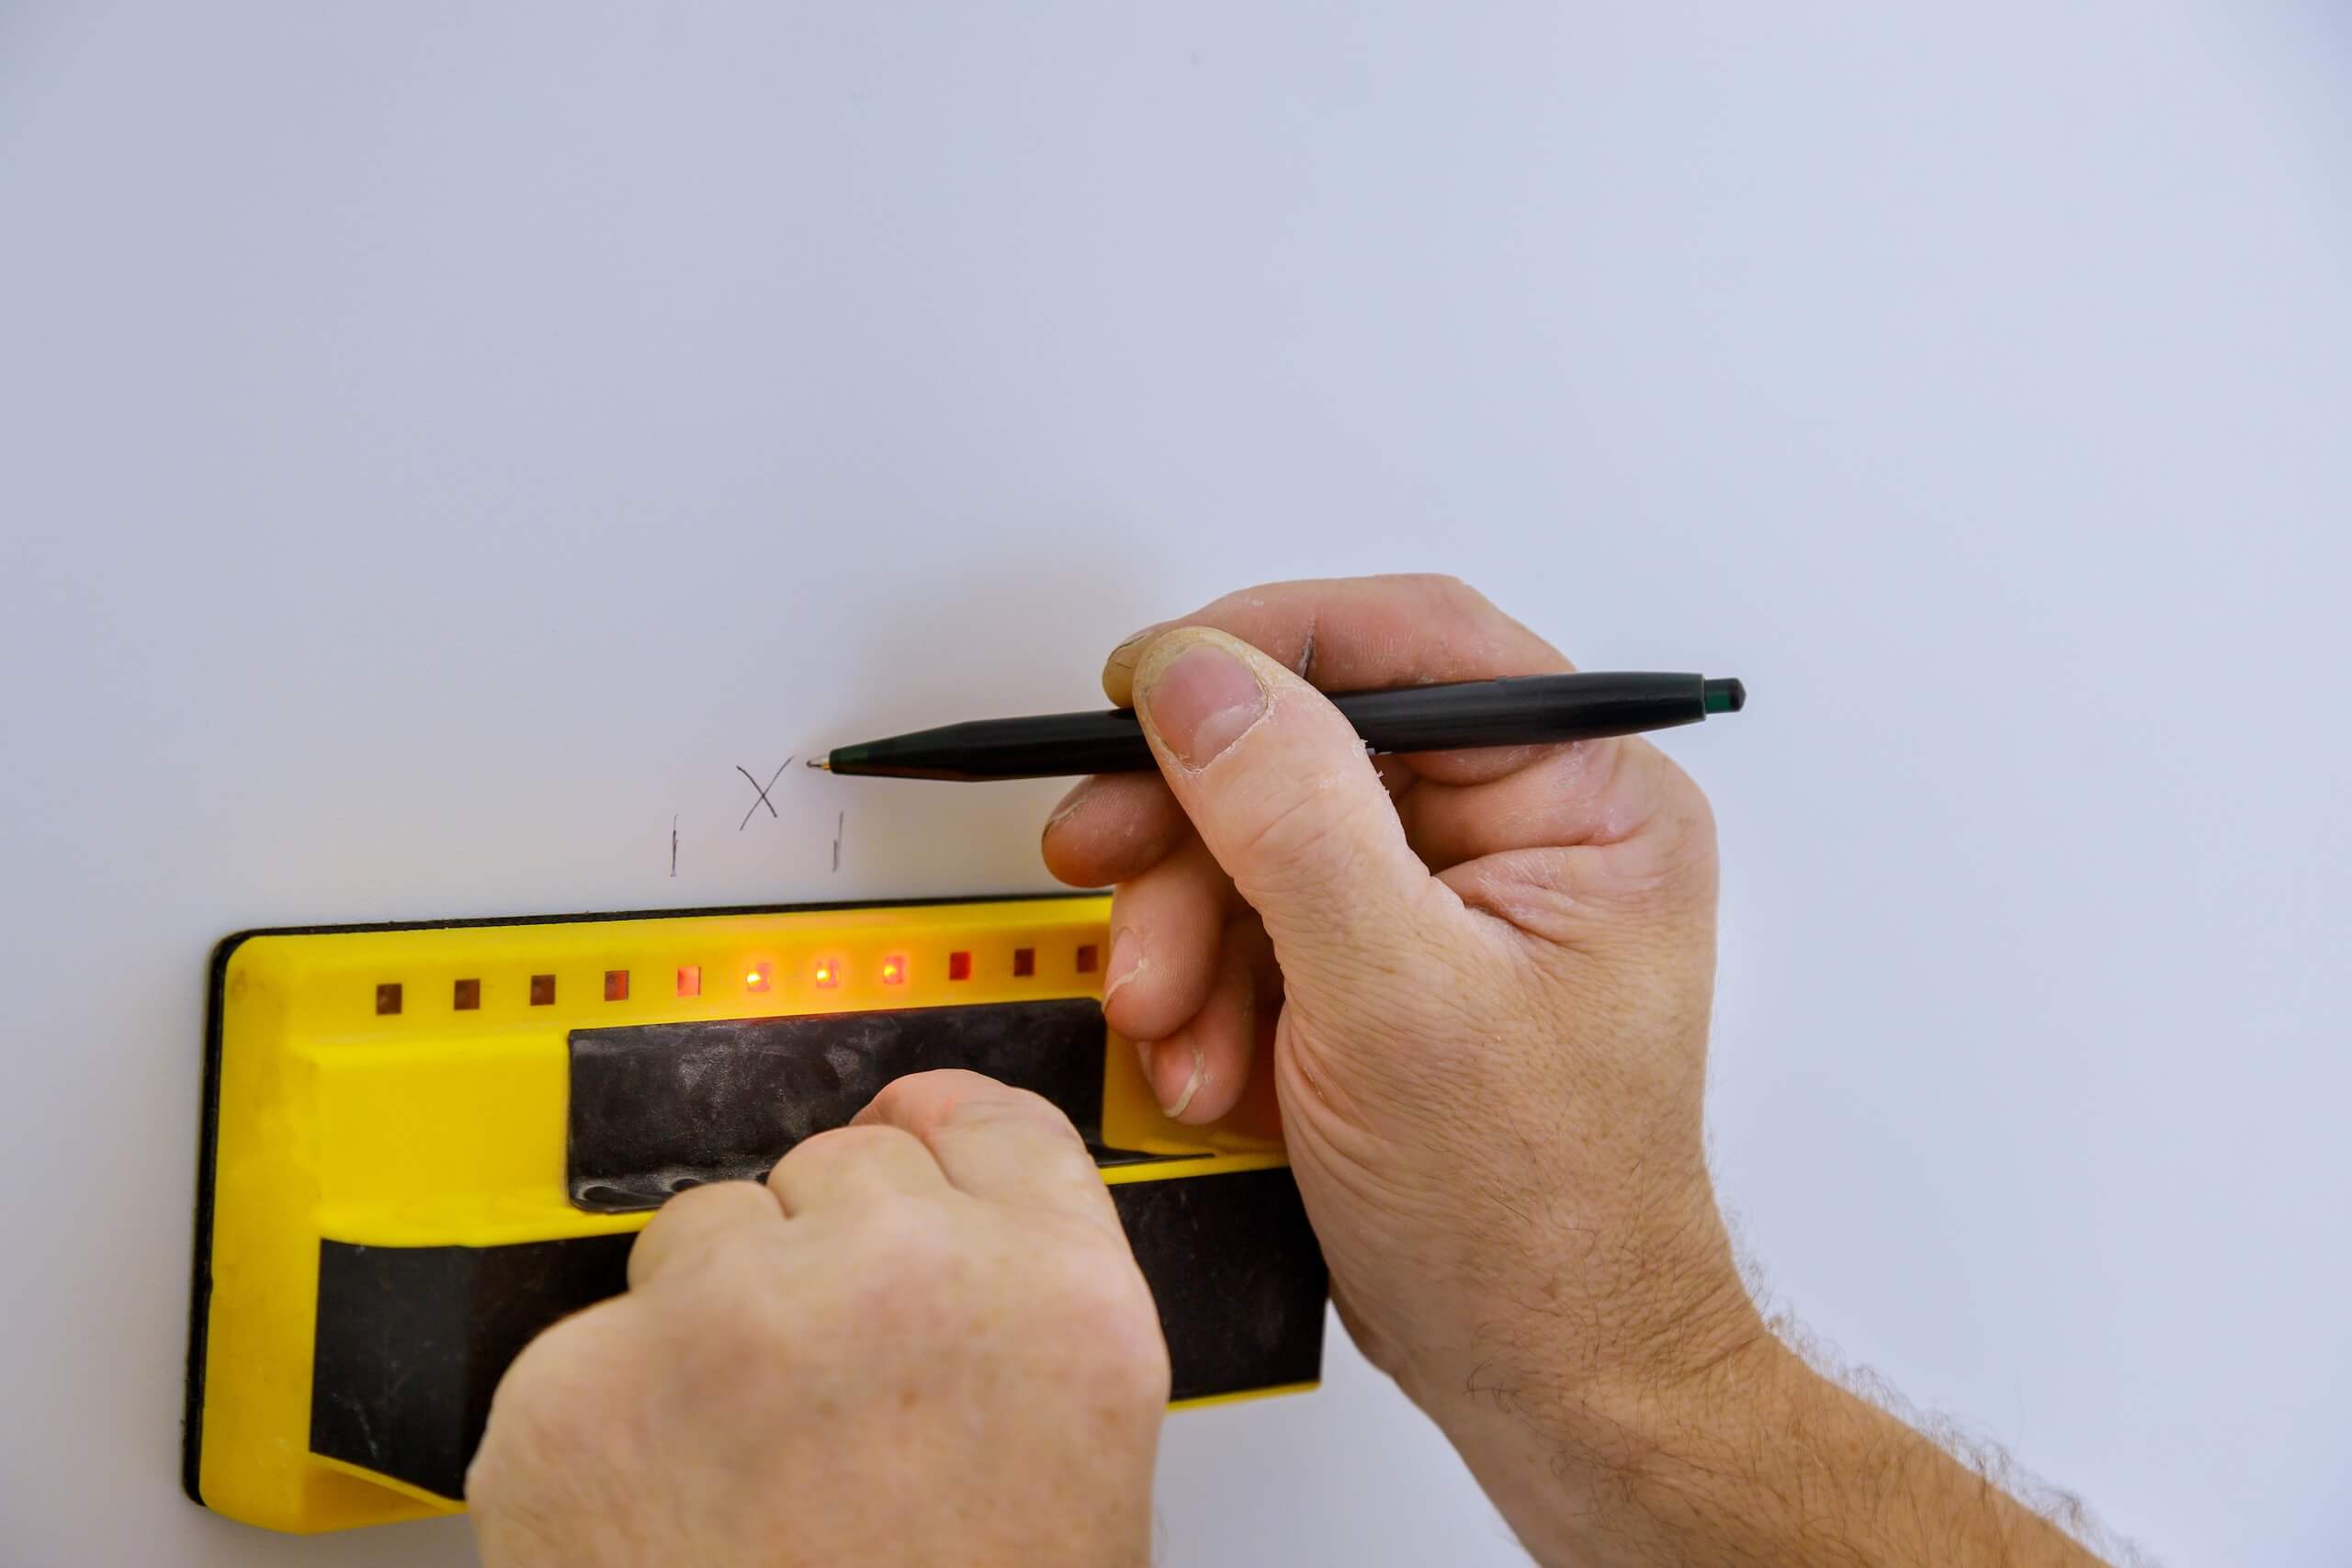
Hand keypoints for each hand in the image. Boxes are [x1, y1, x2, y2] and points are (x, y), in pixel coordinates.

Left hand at [468, 1071, 1169, 1567]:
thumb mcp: (1080, 1470)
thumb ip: (1029, 1315)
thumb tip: (955, 1233)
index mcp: (1054, 1299)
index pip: (984, 1121)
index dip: (933, 1138)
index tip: (900, 1140)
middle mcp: (897, 1275)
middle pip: (836, 1168)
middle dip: (818, 1263)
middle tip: (825, 1404)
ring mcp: (727, 1321)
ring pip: (698, 1236)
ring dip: (707, 1330)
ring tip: (743, 1482)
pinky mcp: (572, 1388)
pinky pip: (584, 1341)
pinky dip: (602, 1419)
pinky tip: (662, 1519)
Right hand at [1045, 575, 2112, 1567]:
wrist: (1538, 1376)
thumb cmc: (1537, 1219)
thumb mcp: (1396, 999)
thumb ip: (1292, 815)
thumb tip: (1201, 677)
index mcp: (1588, 799)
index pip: (1411, 645)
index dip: (1259, 648)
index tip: (1144, 686)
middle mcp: (1525, 832)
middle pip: (1311, 744)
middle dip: (1196, 834)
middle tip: (1111, 869)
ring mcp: (1447, 904)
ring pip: (1262, 839)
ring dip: (1186, 933)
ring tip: (1172, 1025)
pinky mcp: (1383, 971)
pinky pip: (1256, 925)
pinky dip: (1205, 989)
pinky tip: (1206, 1064)